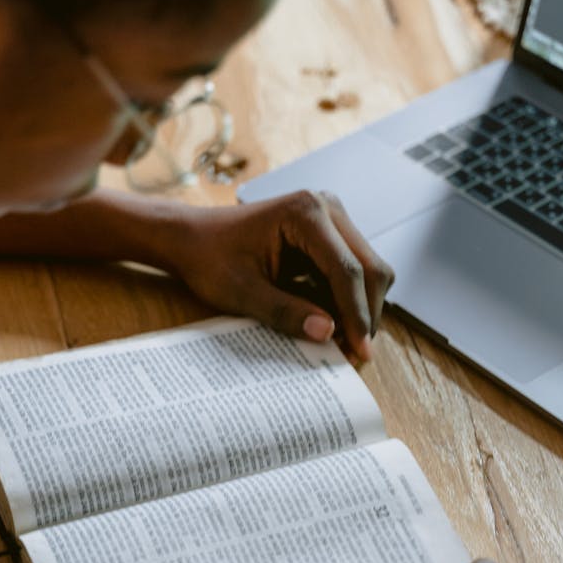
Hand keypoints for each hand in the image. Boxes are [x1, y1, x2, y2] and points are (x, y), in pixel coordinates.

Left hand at [174, 192, 394, 360]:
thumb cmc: (209, 259)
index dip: (357, 314)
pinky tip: (329, 324)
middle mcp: (326, 208)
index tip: (359, 351)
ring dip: (360, 308)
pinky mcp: (329, 234)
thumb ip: (285, 312)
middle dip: (365, 314)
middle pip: (370, 268)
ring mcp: (331, 219)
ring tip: (342, 344)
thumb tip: (328, 333)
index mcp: (305, 213)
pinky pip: (352, 271)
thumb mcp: (241, 293)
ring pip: (368, 271)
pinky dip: (347, 300)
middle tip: (355, 354)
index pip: (347, 270)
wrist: (192, 238)